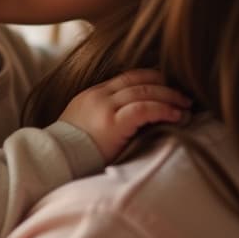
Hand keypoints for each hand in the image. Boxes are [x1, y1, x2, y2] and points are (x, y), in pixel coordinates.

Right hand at [59, 69, 190, 161]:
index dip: (152, 78)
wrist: (53, 160)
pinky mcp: (112, 124)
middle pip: (139, 81)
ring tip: (186, 107)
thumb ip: (104, 116)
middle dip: (166, 86)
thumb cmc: (70, 150)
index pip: (128, 77)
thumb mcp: (84, 124)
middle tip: (184, 96)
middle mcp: (100, 96)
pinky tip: (177, 117)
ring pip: (145, 92)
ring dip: (170, 98)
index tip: (168, 86)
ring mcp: (105, 107)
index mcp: (93, 93)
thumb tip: (132, 120)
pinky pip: (144, 109)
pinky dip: (164, 110)